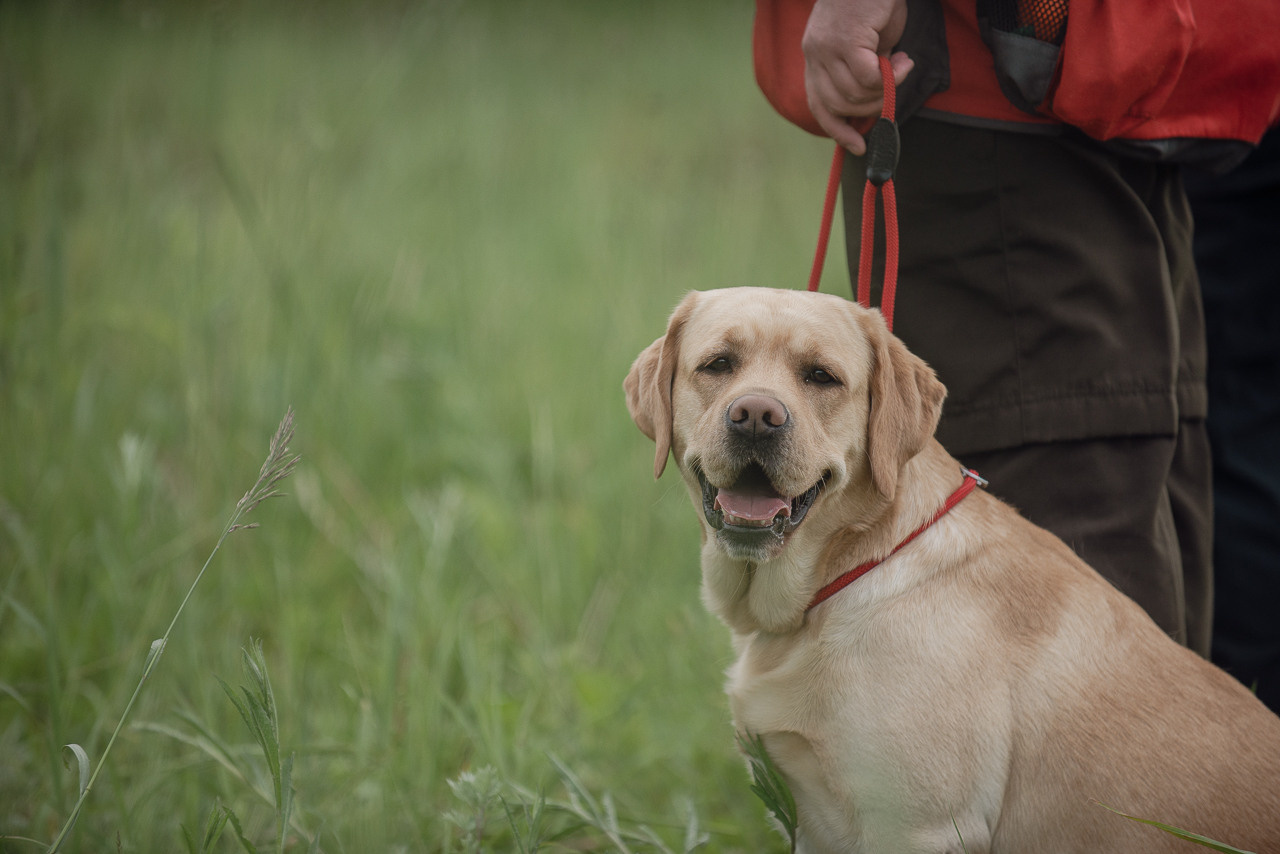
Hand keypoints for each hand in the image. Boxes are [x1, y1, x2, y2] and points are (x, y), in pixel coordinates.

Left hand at [802, 0, 912, 153]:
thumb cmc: (876, 1)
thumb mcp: (867, 42)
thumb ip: (864, 70)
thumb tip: (873, 102)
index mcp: (815, 55)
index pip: (819, 104)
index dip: (837, 129)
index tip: (857, 146)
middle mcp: (815, 53)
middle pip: (839, 105)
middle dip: (872, 106)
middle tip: (894, 86)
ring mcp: (826, 48)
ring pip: (855, 94)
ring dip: (885, 89)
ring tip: (902, 67)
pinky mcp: (844, 41)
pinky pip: (868, 79)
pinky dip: (891, 77)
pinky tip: (904, 62)